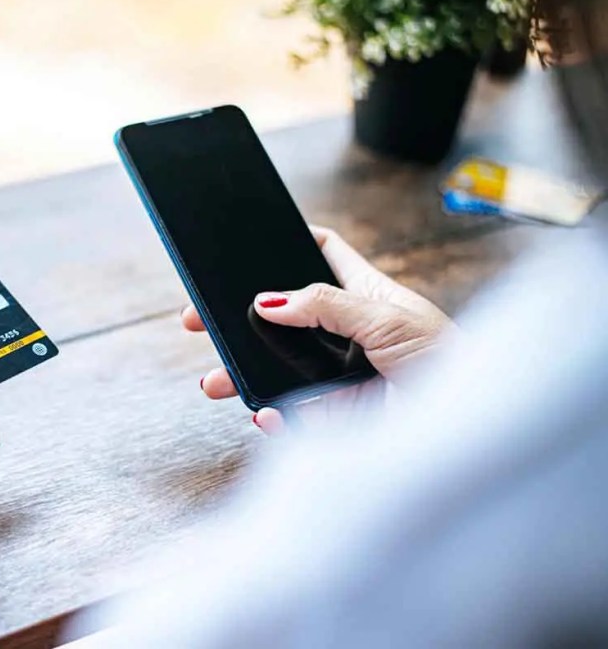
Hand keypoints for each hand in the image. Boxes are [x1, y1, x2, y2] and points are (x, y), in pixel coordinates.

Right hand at [183, 226, 454, 431]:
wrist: (469, 428)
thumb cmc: (449, 359)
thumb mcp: (388, 316)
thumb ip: (327, 305)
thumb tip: (268, 301)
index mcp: (363, 295)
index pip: (323, 257)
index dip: (290, 244)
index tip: (252, 240)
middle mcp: (344, 333)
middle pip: (281, 318)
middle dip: (238, 320)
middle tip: (199, 321)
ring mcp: (336, 375)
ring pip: (276, 369)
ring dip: (241, 374)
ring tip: (214, 381)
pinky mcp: (335, 415)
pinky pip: (293, 415)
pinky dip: (274, 417)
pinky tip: (265, 414)